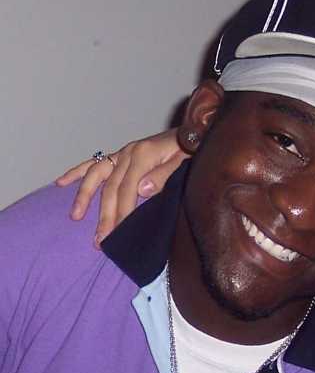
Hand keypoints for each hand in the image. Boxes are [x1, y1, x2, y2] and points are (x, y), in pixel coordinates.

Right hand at [56, 128, 187, 246]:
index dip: (121, 212)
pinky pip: (95, 163)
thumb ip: (163, 176)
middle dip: (104, 215)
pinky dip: (77, 172)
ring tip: (75, 216)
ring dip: (84, 196)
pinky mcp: (121, 155)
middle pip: (111, 187)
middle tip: (99, 240)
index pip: (127, 189)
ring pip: (97, 175)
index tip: (116, 233)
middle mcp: (129, 153)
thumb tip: (140, 190)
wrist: (194, 132)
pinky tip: (61, 183)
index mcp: (144, 155)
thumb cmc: (191, 150)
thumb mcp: (183, 162)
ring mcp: (123, 153)